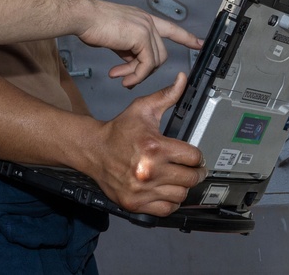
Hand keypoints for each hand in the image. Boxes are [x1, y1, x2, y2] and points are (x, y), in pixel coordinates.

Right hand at [77, 0, 202, 87]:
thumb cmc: (92, 24)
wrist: (84, 17)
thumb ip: (128, 47)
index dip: (186, 37)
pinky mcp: (142, 37)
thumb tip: (131, 61)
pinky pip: (146, 64)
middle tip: (127, 78)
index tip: (199, 43)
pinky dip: (137, 75)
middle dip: (145, 69)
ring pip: (155, 61)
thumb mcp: (116, 37)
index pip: (171, 28)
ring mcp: (147, 28)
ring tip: (123, 79)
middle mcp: (148, 21)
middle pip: (161, 53)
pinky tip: (125, 78)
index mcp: (143, 19)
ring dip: (139, 74)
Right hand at [89, 72, 207, 215]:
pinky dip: (169, 202)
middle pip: (191, 178)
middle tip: (190, 169)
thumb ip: (166, 95)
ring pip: (181, 196)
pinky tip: (165, 191)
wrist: (93, 149)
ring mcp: (142, 189)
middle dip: (194, 172)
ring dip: (182, 187)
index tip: (192, 156)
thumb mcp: (142, 109)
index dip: (196, 155)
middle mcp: (149, 170)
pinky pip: (166, 210)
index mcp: (154, 147)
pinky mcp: (135, 203)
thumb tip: (181, 79)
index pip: (194, 157)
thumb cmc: (119, 131)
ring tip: (177, 179)